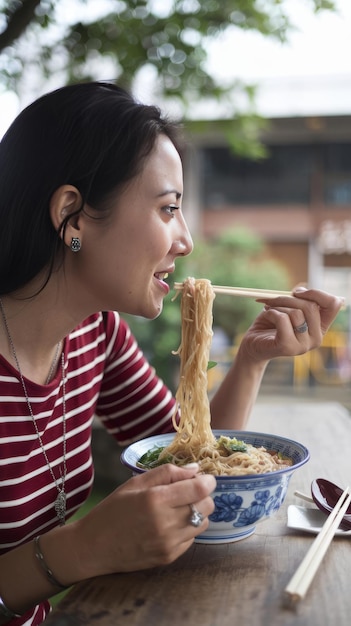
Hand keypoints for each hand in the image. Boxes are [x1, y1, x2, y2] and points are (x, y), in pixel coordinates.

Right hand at [71, 463, 215, 578]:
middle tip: (189, 492)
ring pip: (203, 523)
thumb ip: (167, 473)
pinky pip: (192, 539)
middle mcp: (165, 523)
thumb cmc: (113, 510)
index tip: (205, 478)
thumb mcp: (136, 483)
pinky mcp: (169, 557)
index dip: (208, 481)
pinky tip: (170, 525)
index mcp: (156, 499)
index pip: (199, 490)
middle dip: (202, 496)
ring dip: (196, 513)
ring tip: (178, 509)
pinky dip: (187, 529)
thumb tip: (195, 470)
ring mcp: (168, 543)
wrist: (94, 546)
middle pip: (206, 506)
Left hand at [240, 287, 343, 361]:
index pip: (333, 304)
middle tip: (273, 300)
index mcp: (320, 327)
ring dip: (278, 306)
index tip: (297, 292)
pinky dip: (271, 312)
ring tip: (269, 309)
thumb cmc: (270, 324)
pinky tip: (266, 316)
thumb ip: (299, 299)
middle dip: (289, 298)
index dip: (316, 293)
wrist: (253, 345)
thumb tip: (302, 287)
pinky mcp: (288, 347)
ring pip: (296, 313)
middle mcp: (316, 338)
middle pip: (311, 306)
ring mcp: (303, 345)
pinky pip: (283, 319)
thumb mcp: (287, 308)